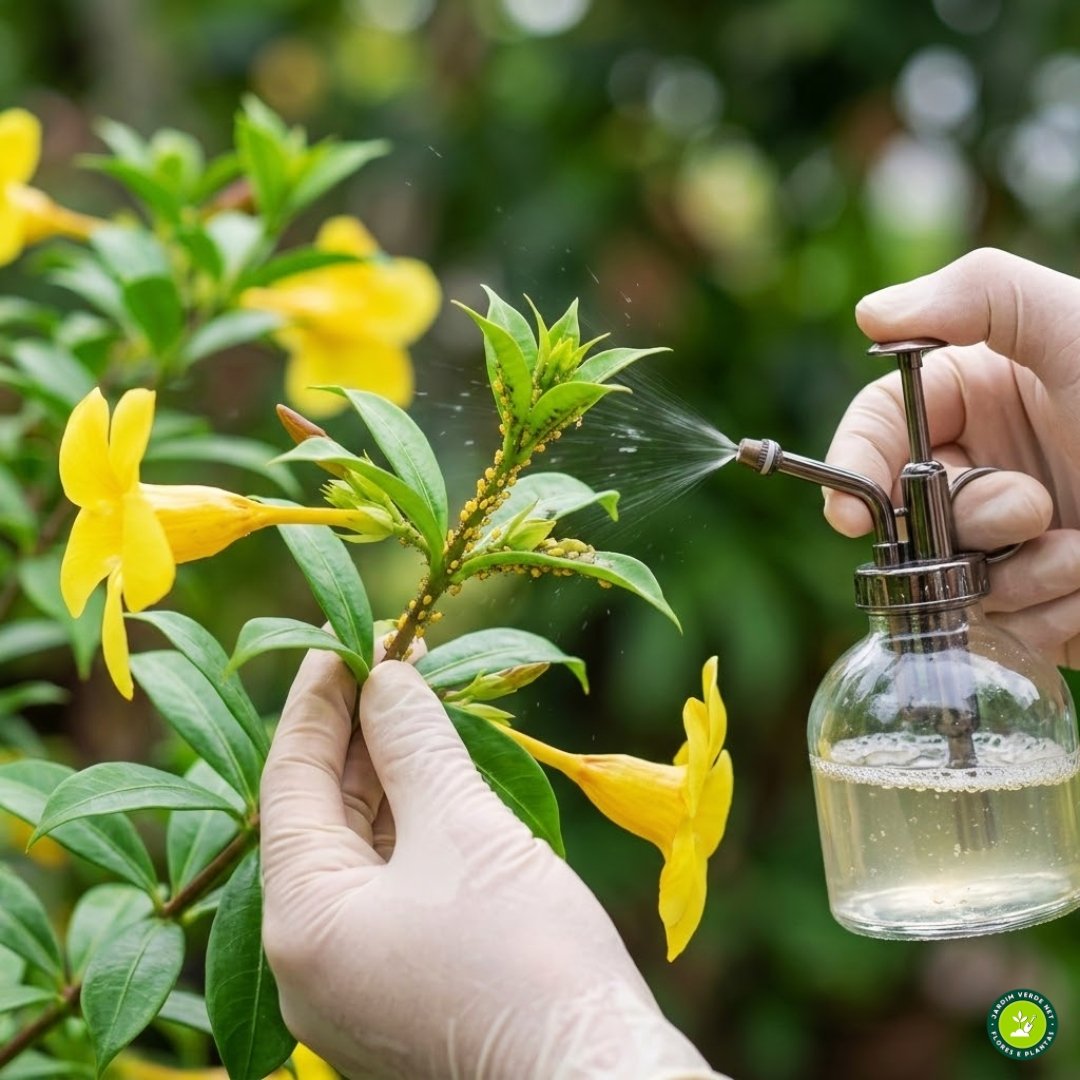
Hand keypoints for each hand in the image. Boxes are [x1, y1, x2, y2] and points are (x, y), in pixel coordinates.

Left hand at [260, 650, 721, 1079]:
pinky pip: (387, 887)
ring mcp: (354, 983)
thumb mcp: (465, 828)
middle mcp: (310, 961)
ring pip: (357, 852)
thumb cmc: (529, 958)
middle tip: (392, 660)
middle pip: (321, 817)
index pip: (290, 782)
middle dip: (358, 734)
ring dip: (388, 777)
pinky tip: (437, 779)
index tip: (343, 642)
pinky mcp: (401, 991)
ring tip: (418, 705)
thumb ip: (414, 745)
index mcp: (301, 923)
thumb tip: (388, 677)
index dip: (318, 702)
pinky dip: (409, 828)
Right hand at [825, 248, 1079, 666]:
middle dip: (969, 520)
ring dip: (1019, 574)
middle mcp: (980, 470)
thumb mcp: (1077, 328)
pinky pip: (1003, 628)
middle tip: (1036, 508)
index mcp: (974, 401)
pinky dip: (1049, 615)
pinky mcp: (1037, 604)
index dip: (855, 470)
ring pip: (949, 581)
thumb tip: (869, 313)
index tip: (852, 512)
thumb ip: (976, 296)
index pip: (877, 432)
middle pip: (909, 514)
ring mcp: (1006, 543)